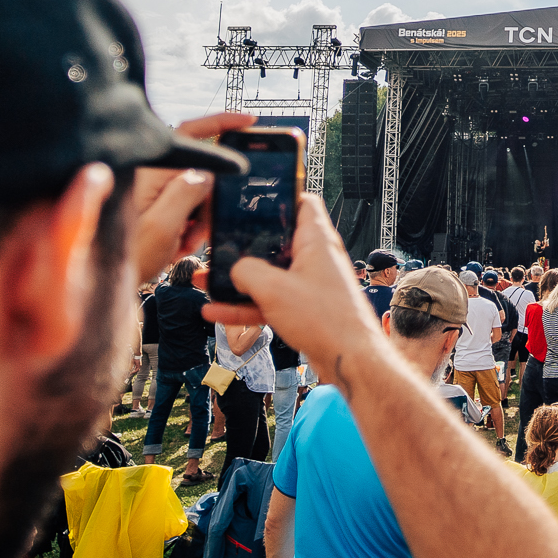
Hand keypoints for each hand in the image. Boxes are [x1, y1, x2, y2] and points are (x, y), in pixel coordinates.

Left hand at [127, 112, 253, 280]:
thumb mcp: (162, 227)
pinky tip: (175, 246)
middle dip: (208, 200)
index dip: (222, 123)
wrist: (101, 282)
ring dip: (198, 218)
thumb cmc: (127, 256)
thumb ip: (187, 194)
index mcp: (151, 170)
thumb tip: (207, 173)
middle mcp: (151, 173)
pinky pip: (182, 205)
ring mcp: (150, 188)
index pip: (192, 133)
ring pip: (195, 191)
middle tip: (200, 231)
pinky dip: (186, 225)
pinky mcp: (151, 202)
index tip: (249, 121)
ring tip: (182, 244)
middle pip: (199, 169)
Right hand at [203, 194, 382, 380]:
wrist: (350, 360)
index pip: (302, 203)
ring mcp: (310, 284)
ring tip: (208, 280)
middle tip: (221, 244)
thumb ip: (246, 272)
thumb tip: (234, 270)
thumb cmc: (327, 321)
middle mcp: (316, 259)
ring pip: (270, 275)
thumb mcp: (274, 290)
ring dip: (240, 280)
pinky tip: (218, 312)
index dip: (280, 198)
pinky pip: (271, 301)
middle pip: (277, 241)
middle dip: (246, 245)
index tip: (254, 201)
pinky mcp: (305, 308)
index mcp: (316, 241)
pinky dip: (247, 305)